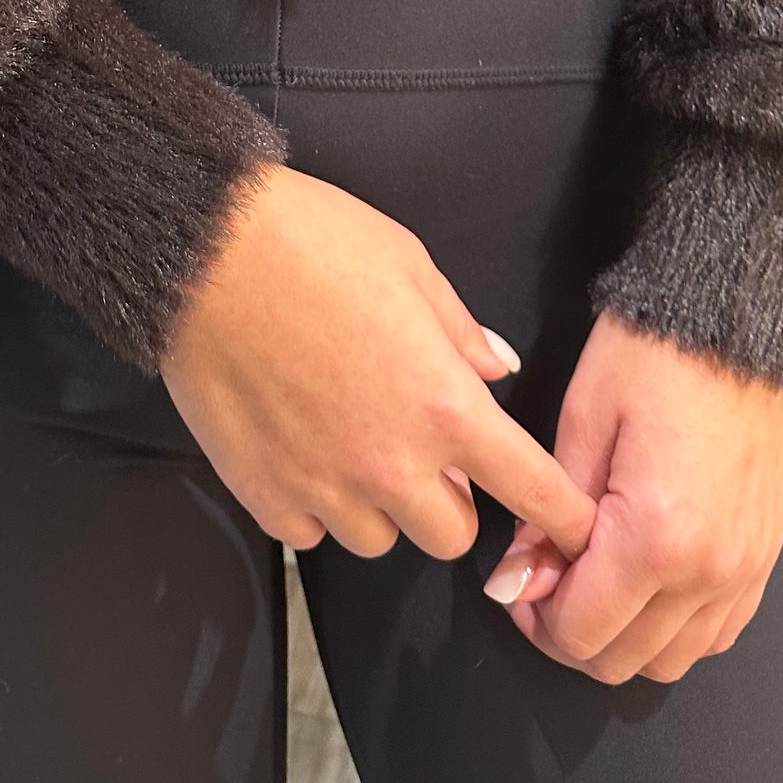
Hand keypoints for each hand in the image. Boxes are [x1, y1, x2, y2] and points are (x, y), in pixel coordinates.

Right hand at [160, 163, 597, 565]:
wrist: (206, 253)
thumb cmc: (313, 242)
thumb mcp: (411, 264)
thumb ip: (461, 330)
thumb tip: (492, 370)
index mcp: (444, 406)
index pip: (531, 490)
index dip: (563, 519)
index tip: (577, 534)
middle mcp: (392, 465)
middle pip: (452, 535)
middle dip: (449, 500)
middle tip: (423, 450)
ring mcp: (326, 488)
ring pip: (380, 539)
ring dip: (379, 505)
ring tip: (351, 443)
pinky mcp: (267, 497)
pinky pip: (311, 532)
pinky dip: (314, 505)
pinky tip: (300, 450)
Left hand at [482, 311, 782, 683]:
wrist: (739, 314)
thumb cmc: (659, 351)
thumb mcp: (583, 420)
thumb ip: (548, 513)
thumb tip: (520, 578)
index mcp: (656, 538)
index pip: (580, 632)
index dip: (533, 615)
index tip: (516, 580)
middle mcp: (709, 570)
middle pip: (623, 661)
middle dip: (571, 632)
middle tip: (544, 579)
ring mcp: (745, 569)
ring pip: (670, 660)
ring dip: (622, 637)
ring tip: (592, 579)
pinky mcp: (764, 556)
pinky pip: (715, 633)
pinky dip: (674, 627)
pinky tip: (644, 582)